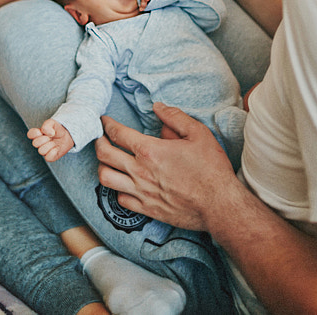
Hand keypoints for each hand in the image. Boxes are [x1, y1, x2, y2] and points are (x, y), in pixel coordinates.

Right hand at [28, 119, 74, 161]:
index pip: (30, 134)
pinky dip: (53, 152)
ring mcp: (44, 151)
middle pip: (35, 143)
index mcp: (37, 134)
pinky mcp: (50, 157)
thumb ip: (47, 125)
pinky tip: (57, 148)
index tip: (43, 131)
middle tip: (51, 136)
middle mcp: (39, 143)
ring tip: (54, 142)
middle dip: (45, 138)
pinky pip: (48, 158)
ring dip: (50, 145)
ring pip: (41, 151)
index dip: (37, 132)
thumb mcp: (52, 123)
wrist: (67, 135)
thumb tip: (49, 133)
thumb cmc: (57, 129)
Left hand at [95, 102, 238, 230]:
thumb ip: (175, 117)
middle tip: (100, 138)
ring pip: (105, 178)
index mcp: (150, 150)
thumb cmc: (211, 169)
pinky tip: (123, 184)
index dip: (107, 124)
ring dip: (102, 167)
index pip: (117, 134)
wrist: (219, 205)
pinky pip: (120, 200)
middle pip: (104, 154)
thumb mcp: (198, 133)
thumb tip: (158, 107)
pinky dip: (117, 190)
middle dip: (98, 142)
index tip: (104, 121)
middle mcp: (140, 171)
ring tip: (107, 161)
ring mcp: (141, 192)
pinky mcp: (146, 209)